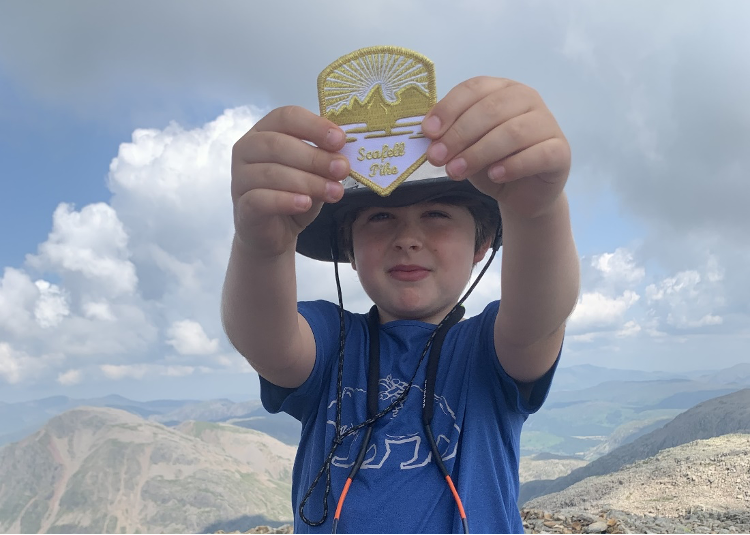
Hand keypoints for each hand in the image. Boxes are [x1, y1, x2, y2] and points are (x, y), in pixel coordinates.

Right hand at [231, 106, 349, 256]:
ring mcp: (239, 178)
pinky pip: (261, 199)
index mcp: (265, 131)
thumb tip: (343, 155)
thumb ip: (324, 160)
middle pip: (278, 144)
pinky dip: (286, 200)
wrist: (276, 232)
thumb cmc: (294, 194)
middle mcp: (246, 149)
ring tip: (334, 192)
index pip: (286, 116)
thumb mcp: (314, 173)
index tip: (340, 140)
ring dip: (308, 182)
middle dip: (315, 157)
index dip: (314, 126)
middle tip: (342, 169)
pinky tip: (306, 203)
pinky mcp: (242, 206)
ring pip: (272, 173)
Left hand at [422, 77, 570, 218]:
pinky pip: (538, 154)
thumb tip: (428, 135)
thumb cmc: (491, 162)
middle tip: (437, 158)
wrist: (522, 193)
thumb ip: (450, 136)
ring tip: (456, 172)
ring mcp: (547, 123)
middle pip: (491, 109)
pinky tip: (495, 175)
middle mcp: (527, 99)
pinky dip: (513, 165)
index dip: (449, 108)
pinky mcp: (560, 151)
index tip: (428, 132)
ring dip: (479, 153)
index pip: (474, 88)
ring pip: (513, 132)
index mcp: (502, 89)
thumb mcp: (465, 146)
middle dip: (459, 134)